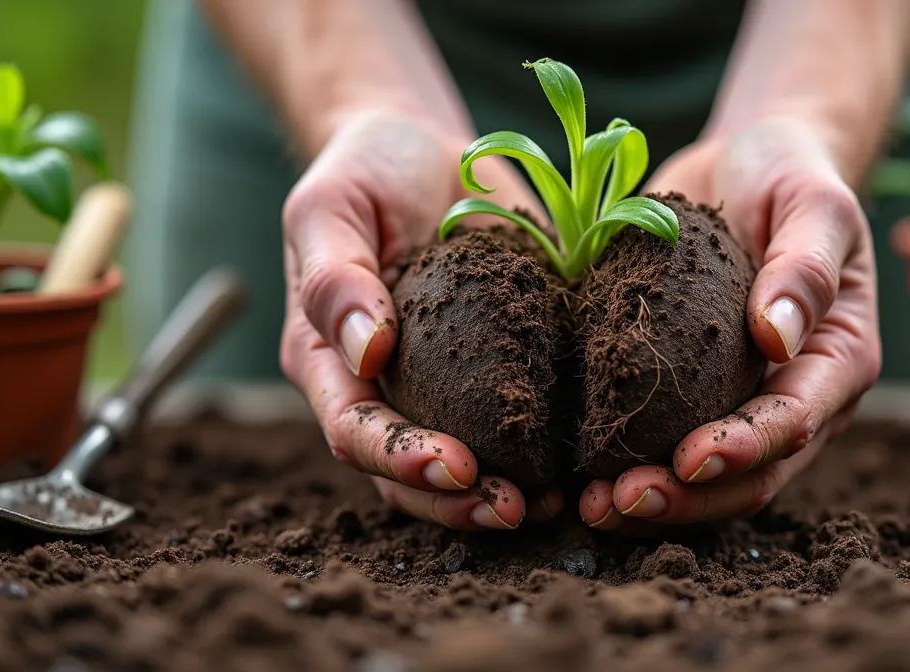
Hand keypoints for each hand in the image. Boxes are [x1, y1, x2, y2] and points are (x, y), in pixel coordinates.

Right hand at [280, 111, 563, 529]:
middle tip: (514, 509)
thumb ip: (334, 275)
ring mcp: (440, 387)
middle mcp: (382, 389)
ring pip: (459, 468)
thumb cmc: (365, 172)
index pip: (354, 431)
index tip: (456, 468)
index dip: (400, 459)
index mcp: (328, 360)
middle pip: (405, 474)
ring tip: (550, 507)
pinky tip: (581, 464)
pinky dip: (543, 453)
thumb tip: (366, 351)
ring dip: (498, 495)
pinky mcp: (496, 370)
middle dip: (456, 501)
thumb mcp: (330, 206)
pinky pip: (513, 424)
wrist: (423, 148)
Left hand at [578, 118, 881, 533]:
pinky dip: (625, 467)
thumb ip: (805, 265)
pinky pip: (663, 445)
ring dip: (656, 501)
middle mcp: (795, 396)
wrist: (747, 162)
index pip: (797, 420)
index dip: (745, 448)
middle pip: (753, 473)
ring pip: (708, 479)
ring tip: (592, 507)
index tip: (689, 459)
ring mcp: (741, 402)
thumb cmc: (790, 174)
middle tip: (621, 500)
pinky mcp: (690, 394)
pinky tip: (577, 478)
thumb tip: (777, 339)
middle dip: (690, 498)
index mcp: (838, 359)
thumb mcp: (813, 202)